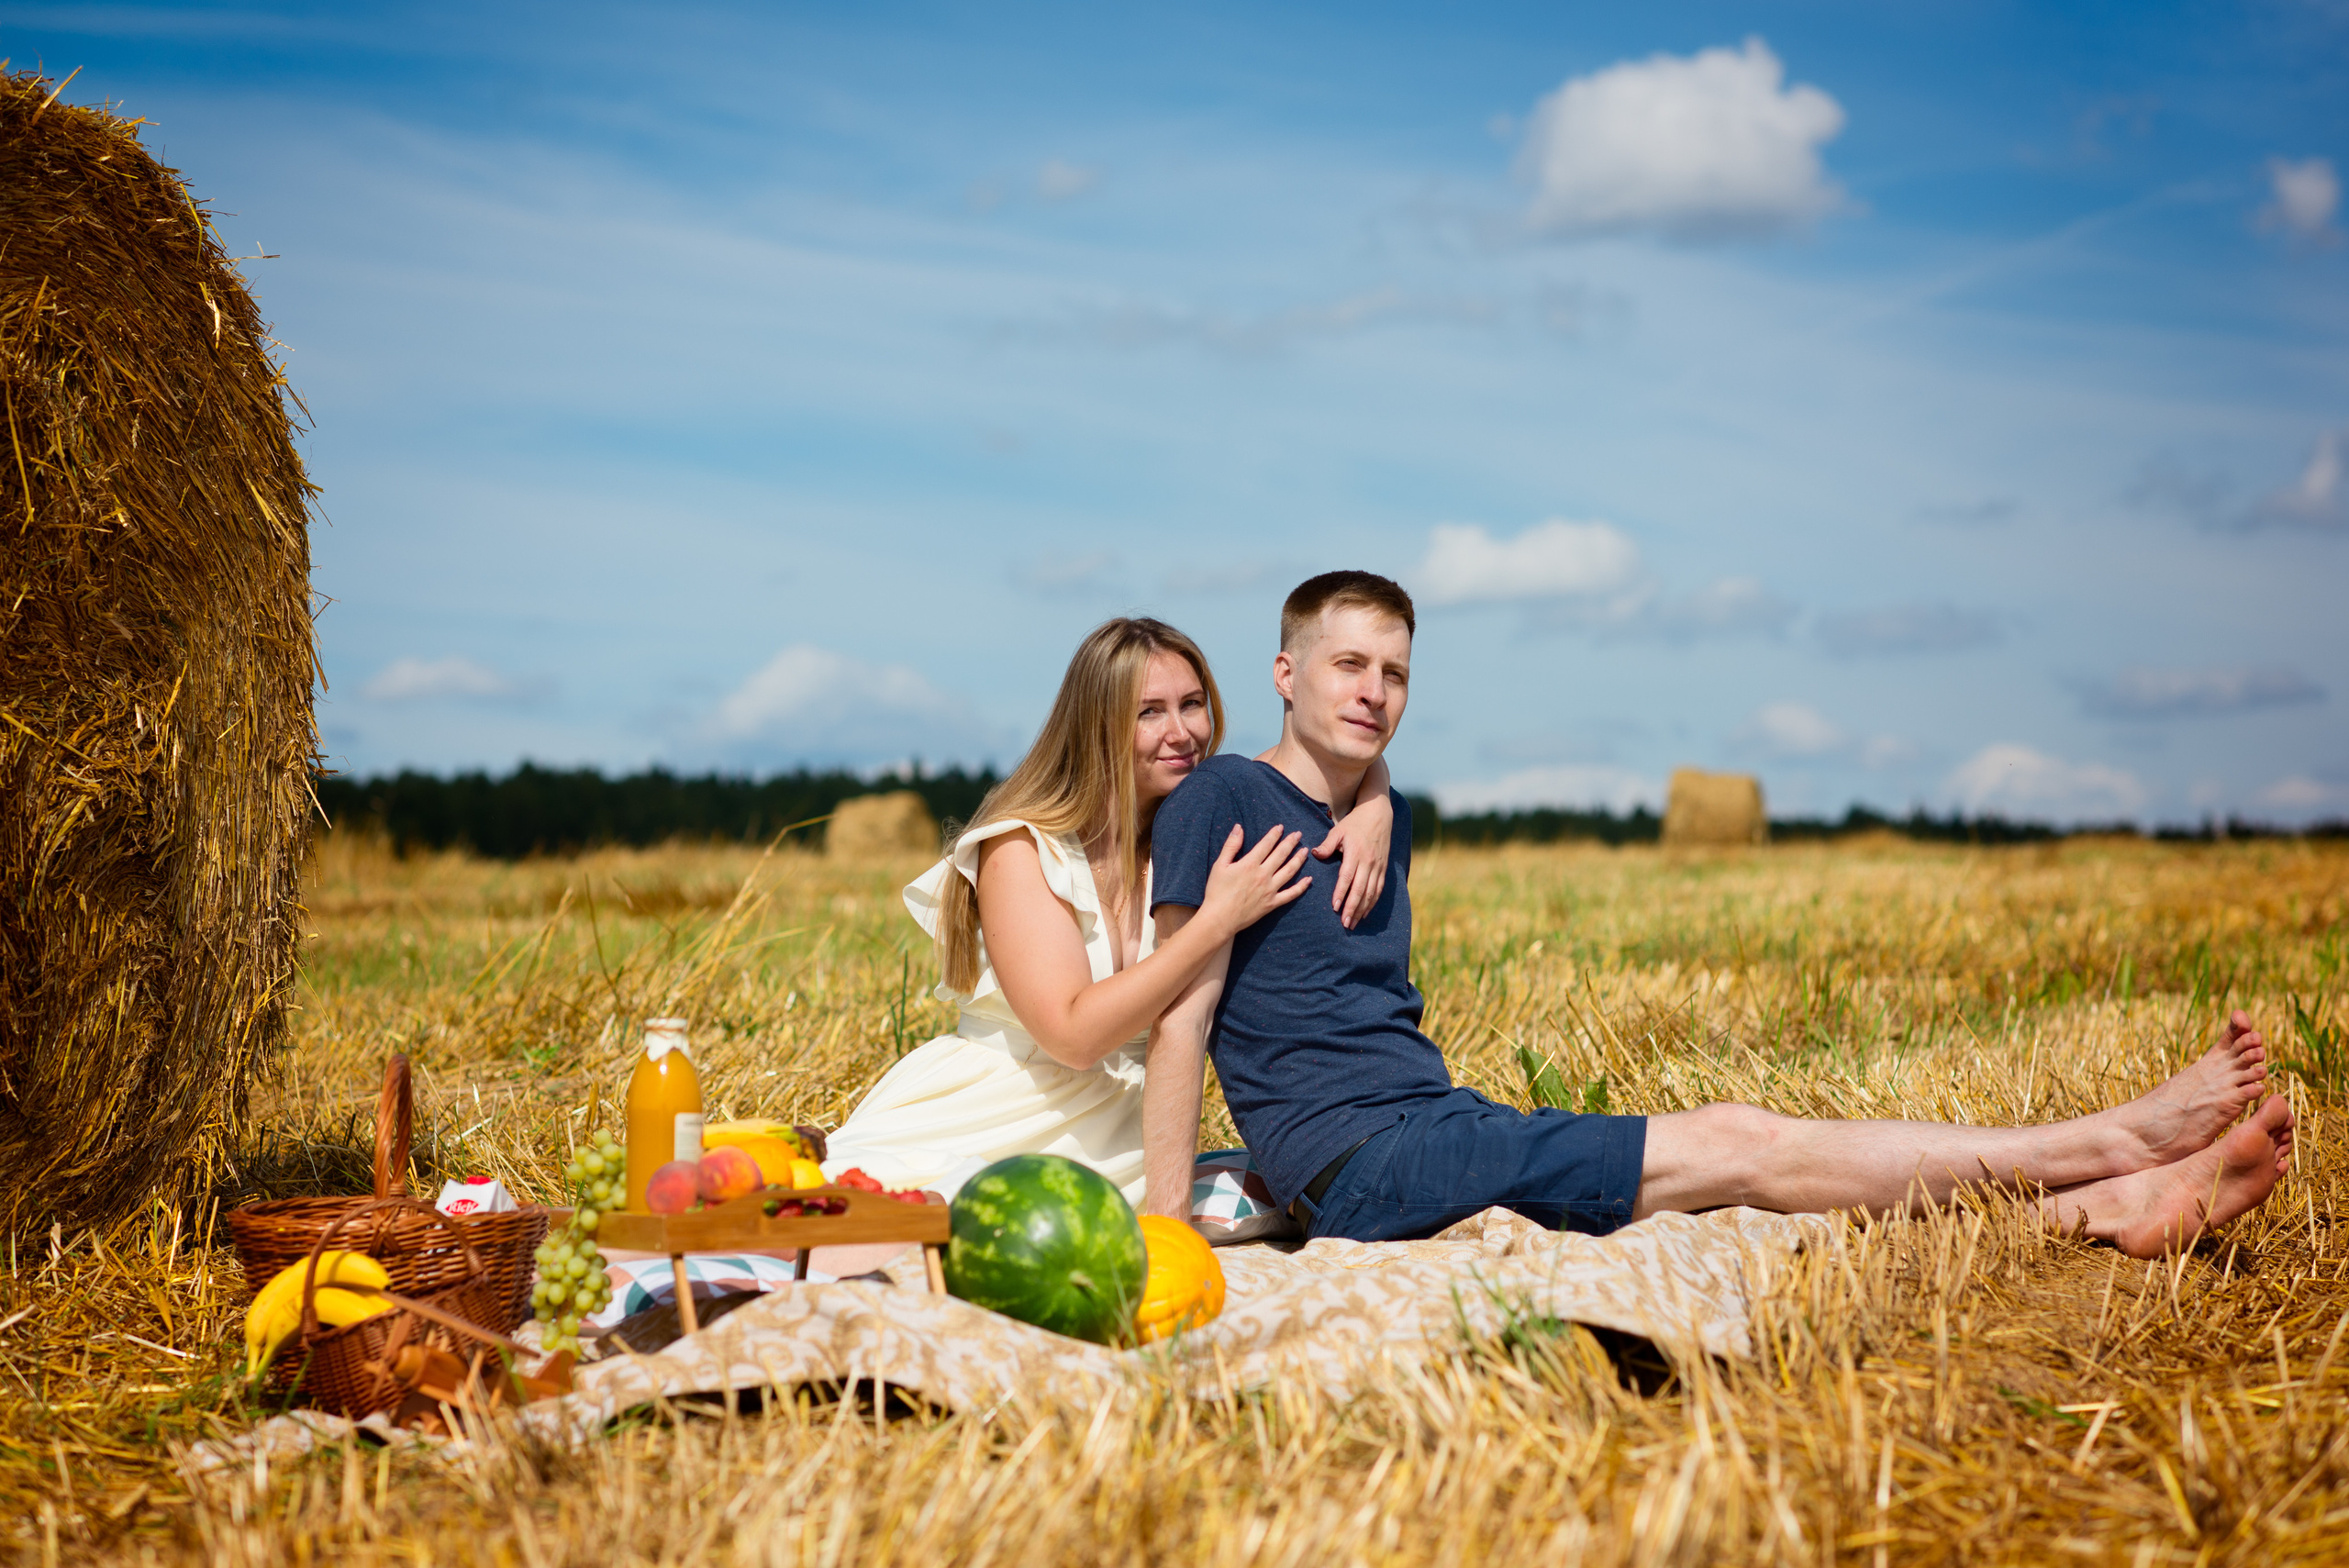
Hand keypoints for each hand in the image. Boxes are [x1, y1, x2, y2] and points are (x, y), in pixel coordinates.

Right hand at [1198, 823, 1311, 938]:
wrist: (1220, 918)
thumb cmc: (1216, 891)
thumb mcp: (1219, 865)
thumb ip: (1231, 845)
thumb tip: (1239, 828)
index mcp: (1249, 864)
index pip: (1266, 845)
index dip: (1274, 834)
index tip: (1281, 827)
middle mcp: (1263, 875)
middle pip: (1281, 855)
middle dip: (1290, 842)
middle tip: (1298, 834)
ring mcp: (1270, 889)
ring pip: (1289, 871)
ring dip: (1298, 859)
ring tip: (1305, 851)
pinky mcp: (1272, 903)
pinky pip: (1291, 894)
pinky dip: (1301, 886)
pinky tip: (1309, 879)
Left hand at [1313, 793, 1392, 928]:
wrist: (1379, 813)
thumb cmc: (1355, 822)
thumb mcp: (1338, 829)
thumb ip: (1327, 844)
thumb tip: (1314, 854)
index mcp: (1355, 853)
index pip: (1347, 877)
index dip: (1341, 893)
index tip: (1335, 908)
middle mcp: (1368, 862)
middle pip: (1360, 889)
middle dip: (1352, 908)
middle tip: (1345, 923)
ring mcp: (1378, 866)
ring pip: (1371, 892)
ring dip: (1362, 909)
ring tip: (1354, 923)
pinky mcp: (1384, 868)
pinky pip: (1379, 889)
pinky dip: (1373, 902)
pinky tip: (1366, 912)